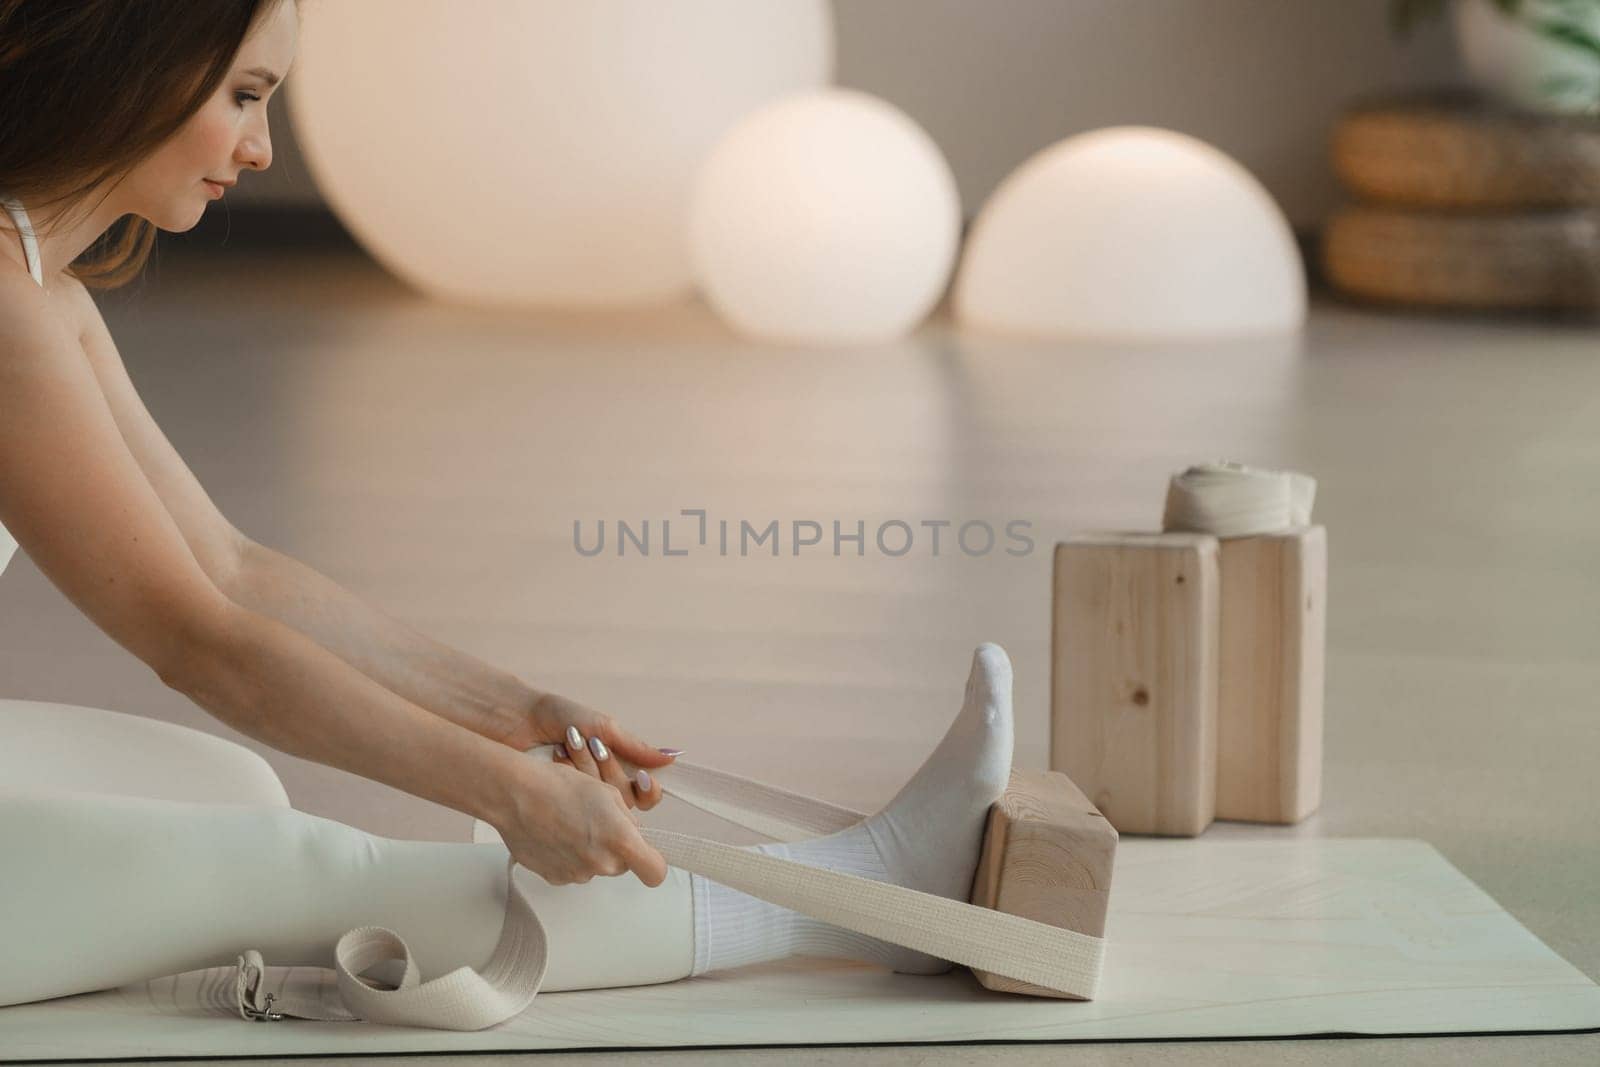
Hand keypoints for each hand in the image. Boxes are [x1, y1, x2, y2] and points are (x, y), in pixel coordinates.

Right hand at [492, 755, 668, 886]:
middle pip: (622, 865)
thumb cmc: (560, 786)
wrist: (515, 795)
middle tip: (598, 822)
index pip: (654, 872)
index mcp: (621, 841)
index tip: (647, 854)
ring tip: (571, 823)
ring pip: (596, 865)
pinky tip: (556, 833)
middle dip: (616, 847)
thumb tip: (632, 833)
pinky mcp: (555, 878)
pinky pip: (573, 869)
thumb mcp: (608, 792)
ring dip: (590, 850)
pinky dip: (569, 855)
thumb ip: (628, 820)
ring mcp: (577, 874)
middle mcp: (601, 864)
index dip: (653, 863)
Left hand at [499, 689, 679, 809]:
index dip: (648, 791)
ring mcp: (580, 802)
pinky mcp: (558, 807)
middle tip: (592, 745)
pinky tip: (556, 761)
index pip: (645, 796)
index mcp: (618, 770)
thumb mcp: (603, 727)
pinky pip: (574, 809)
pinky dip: (568, 780)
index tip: (641, 777)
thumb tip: (672, 757)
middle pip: (625, 803)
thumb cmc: (561, 719)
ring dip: (588, 772)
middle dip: (609, 770)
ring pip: (601, 807)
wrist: (521, 720)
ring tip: (569, 746)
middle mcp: (602, 790)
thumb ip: (635, 746)